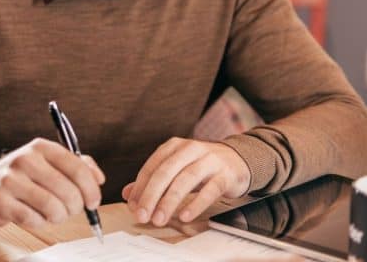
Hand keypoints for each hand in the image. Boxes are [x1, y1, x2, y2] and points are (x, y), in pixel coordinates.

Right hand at [0, 137, 104, 228]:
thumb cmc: (24, 177)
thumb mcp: (49, 163)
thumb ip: (78, 166)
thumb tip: (98, 178)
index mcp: (41, 147)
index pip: (76, 167)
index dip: (91, 188)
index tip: (94, 202)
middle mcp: (25, 159)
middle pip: (67, 191)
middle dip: (75, 207)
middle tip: (71, 210)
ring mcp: (10, 179)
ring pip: (52, 207)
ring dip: (59, 217)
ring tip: (54, 214)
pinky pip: (33, 219)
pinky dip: (40, 223)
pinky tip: (36, 216)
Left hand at [122, 138, 249, 226]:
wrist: (238, 160)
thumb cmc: (202, 166)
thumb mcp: (176, 170)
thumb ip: (152, 181)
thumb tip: (128, 195)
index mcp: (173, 147)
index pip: (151, 167)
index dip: (140, 187)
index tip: (132, 207)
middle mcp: (190, 149)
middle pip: (165, 172)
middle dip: (151, 196)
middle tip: (142, 215)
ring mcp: (209, 160)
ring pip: (185, 180)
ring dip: (169, 202)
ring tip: (159, 219)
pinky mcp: (225, 174)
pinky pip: (209, 190)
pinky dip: (196, 203)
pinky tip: (185, 216)